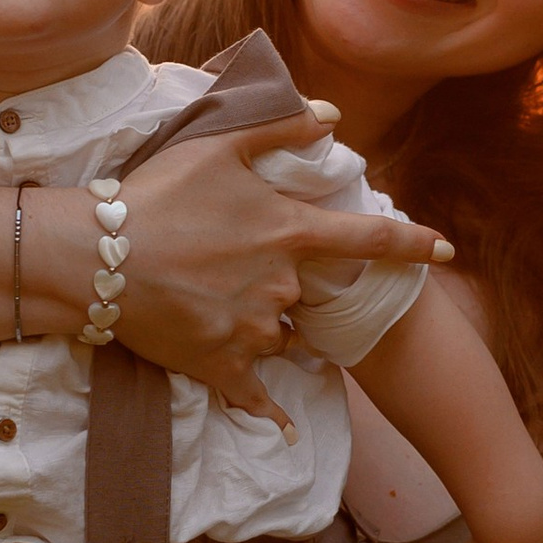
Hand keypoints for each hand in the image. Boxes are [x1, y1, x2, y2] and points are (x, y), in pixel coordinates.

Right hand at [117, 112, 449, 422]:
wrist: (96, 258)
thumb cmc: (157, 195)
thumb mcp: (219, 145)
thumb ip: (281, 125)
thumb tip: (333, 113)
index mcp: (290, 234)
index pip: (370, 239)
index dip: (413, 243)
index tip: (446, 249)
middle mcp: (283, 287)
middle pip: (310, 292)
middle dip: (289, 282)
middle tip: (237, 266)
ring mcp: (254, 332)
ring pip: (281, 334)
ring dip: (265, 324)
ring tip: (215, 304)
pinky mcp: (222, 367)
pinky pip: (257, 396)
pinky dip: (269, 412)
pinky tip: (281, 429)